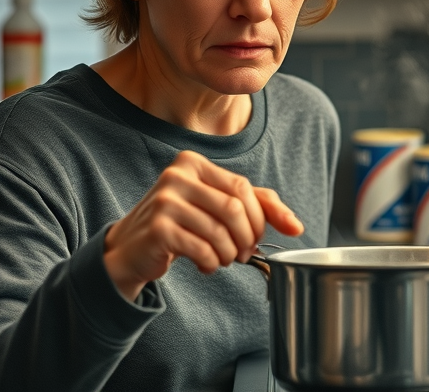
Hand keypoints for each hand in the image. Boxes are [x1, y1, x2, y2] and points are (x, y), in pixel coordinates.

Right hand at [102, 150, 303, 300]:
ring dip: (229, 254)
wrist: (131, 248)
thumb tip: (296, 226)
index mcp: (193, 163)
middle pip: (235, 209)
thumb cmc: (180, 224)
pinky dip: (211, 262)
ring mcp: (164, 201)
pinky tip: (204, 264)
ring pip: (220, 231)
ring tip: (223, 259)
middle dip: (247, 237)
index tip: (260, 237)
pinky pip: (202, 249)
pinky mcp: (158, 228)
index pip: (243, 188)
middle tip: (243, 253)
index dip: (260, 217)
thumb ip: (258, 206)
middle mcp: (177, 176)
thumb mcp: (216, 206)